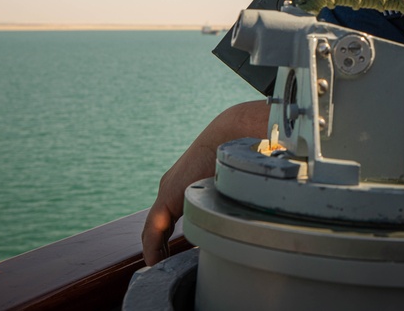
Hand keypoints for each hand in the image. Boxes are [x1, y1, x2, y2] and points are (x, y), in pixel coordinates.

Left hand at [141, 100, 268, 265]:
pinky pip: (154, 229)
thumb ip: (231, 198)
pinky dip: (153, 247)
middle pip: (162, 223)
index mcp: (188, 182)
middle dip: (164, 244)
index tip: (175, 252)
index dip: (172, 235)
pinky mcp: (167, 197)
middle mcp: (175, 186)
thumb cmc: (241, 155)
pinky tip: (155, 262)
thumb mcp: (233, 182)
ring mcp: (169, 191)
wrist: (235, 135)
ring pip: (156, 227)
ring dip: (158, 248)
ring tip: (161, 268)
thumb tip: (250, 215)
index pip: (174, 213)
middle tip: (168, 264)